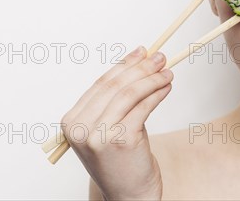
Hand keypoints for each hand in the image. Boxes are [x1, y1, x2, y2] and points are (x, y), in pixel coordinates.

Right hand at [60, 46, 172, 199]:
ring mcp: (99, 134)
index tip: (142, 52)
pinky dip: (158, 93)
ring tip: (168, 72)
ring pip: (130, 93)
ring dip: (152, 79)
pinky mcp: (121, 138)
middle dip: (141, 68)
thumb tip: (138, 63)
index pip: (101, 84)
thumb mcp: (107, 129)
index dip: (124, 64)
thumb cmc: (120, 161)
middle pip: (116, 85)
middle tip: (160, 57)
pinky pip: (143, 107)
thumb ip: (114, 102)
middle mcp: (81, 127)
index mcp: (72, 122)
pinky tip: (167, 87)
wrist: (128, 195)